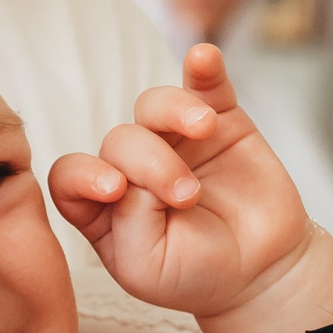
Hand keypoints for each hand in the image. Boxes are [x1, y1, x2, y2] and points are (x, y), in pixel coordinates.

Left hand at [49, 43, 310, 318]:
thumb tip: (132, 174)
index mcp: (102, 205)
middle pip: (119, 140)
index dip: (84, 174)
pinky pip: (204, 82)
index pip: (71, 175)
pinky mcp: (219, 120)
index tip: (116, 188)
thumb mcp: (146, 267)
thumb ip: (126, 221)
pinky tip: (202, 57)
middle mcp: (130, 166)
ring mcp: (173, 139)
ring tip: (203, 131)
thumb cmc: (196, 275)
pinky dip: (202, 65)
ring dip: (174, 112)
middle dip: (152, 165)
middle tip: (188, 197)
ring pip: (153, 105)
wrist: (261, 271)